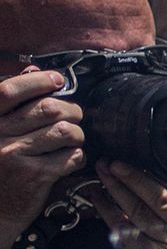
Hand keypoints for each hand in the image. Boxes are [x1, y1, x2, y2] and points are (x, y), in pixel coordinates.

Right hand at [0, 70, 87, 234]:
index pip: (9, 91)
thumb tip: (31, 72)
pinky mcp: (35, 175)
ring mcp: (15, 155)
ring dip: (77, 135)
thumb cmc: (0, 168)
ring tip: (72, 141)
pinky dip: (78, 157)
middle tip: (73, 118)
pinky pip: (71, 156)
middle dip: (71, 110)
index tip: (57, 80)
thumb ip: (12, 106)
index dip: (37, 81)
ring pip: (65, 131)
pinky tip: (69, 161)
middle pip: (47, 109)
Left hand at [98, 161, 166, 248]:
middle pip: (161, 197)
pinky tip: (96, 196)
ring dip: (117, 188)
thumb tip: (149, 175)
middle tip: (115, 162)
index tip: (138, 158)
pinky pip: (121, 224)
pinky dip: (106, 207)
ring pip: (139, 208)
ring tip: (102, 173)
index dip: (158, 173)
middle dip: (135, 176)